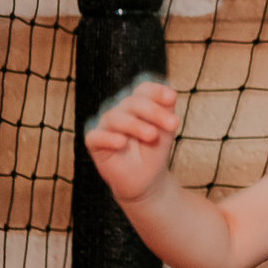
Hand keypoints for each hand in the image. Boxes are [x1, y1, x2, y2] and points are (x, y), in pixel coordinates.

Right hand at [83, 76, 178, 204]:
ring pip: (115, 118)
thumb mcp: (166, 130)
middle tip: (173, 125)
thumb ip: (167, 111)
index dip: (156, 91)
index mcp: (136, 103)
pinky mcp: (94, 143)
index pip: (143, 90)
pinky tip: (121, 142)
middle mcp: (119, 110)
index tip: (172, 98)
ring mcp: (105, 125)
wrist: (146, 177)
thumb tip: (170, 95)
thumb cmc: (154, 149)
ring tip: (152, 135)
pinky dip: (108, 138)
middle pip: (132, 102)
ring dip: (135, 125)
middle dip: (154, 112)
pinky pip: (96, 136)